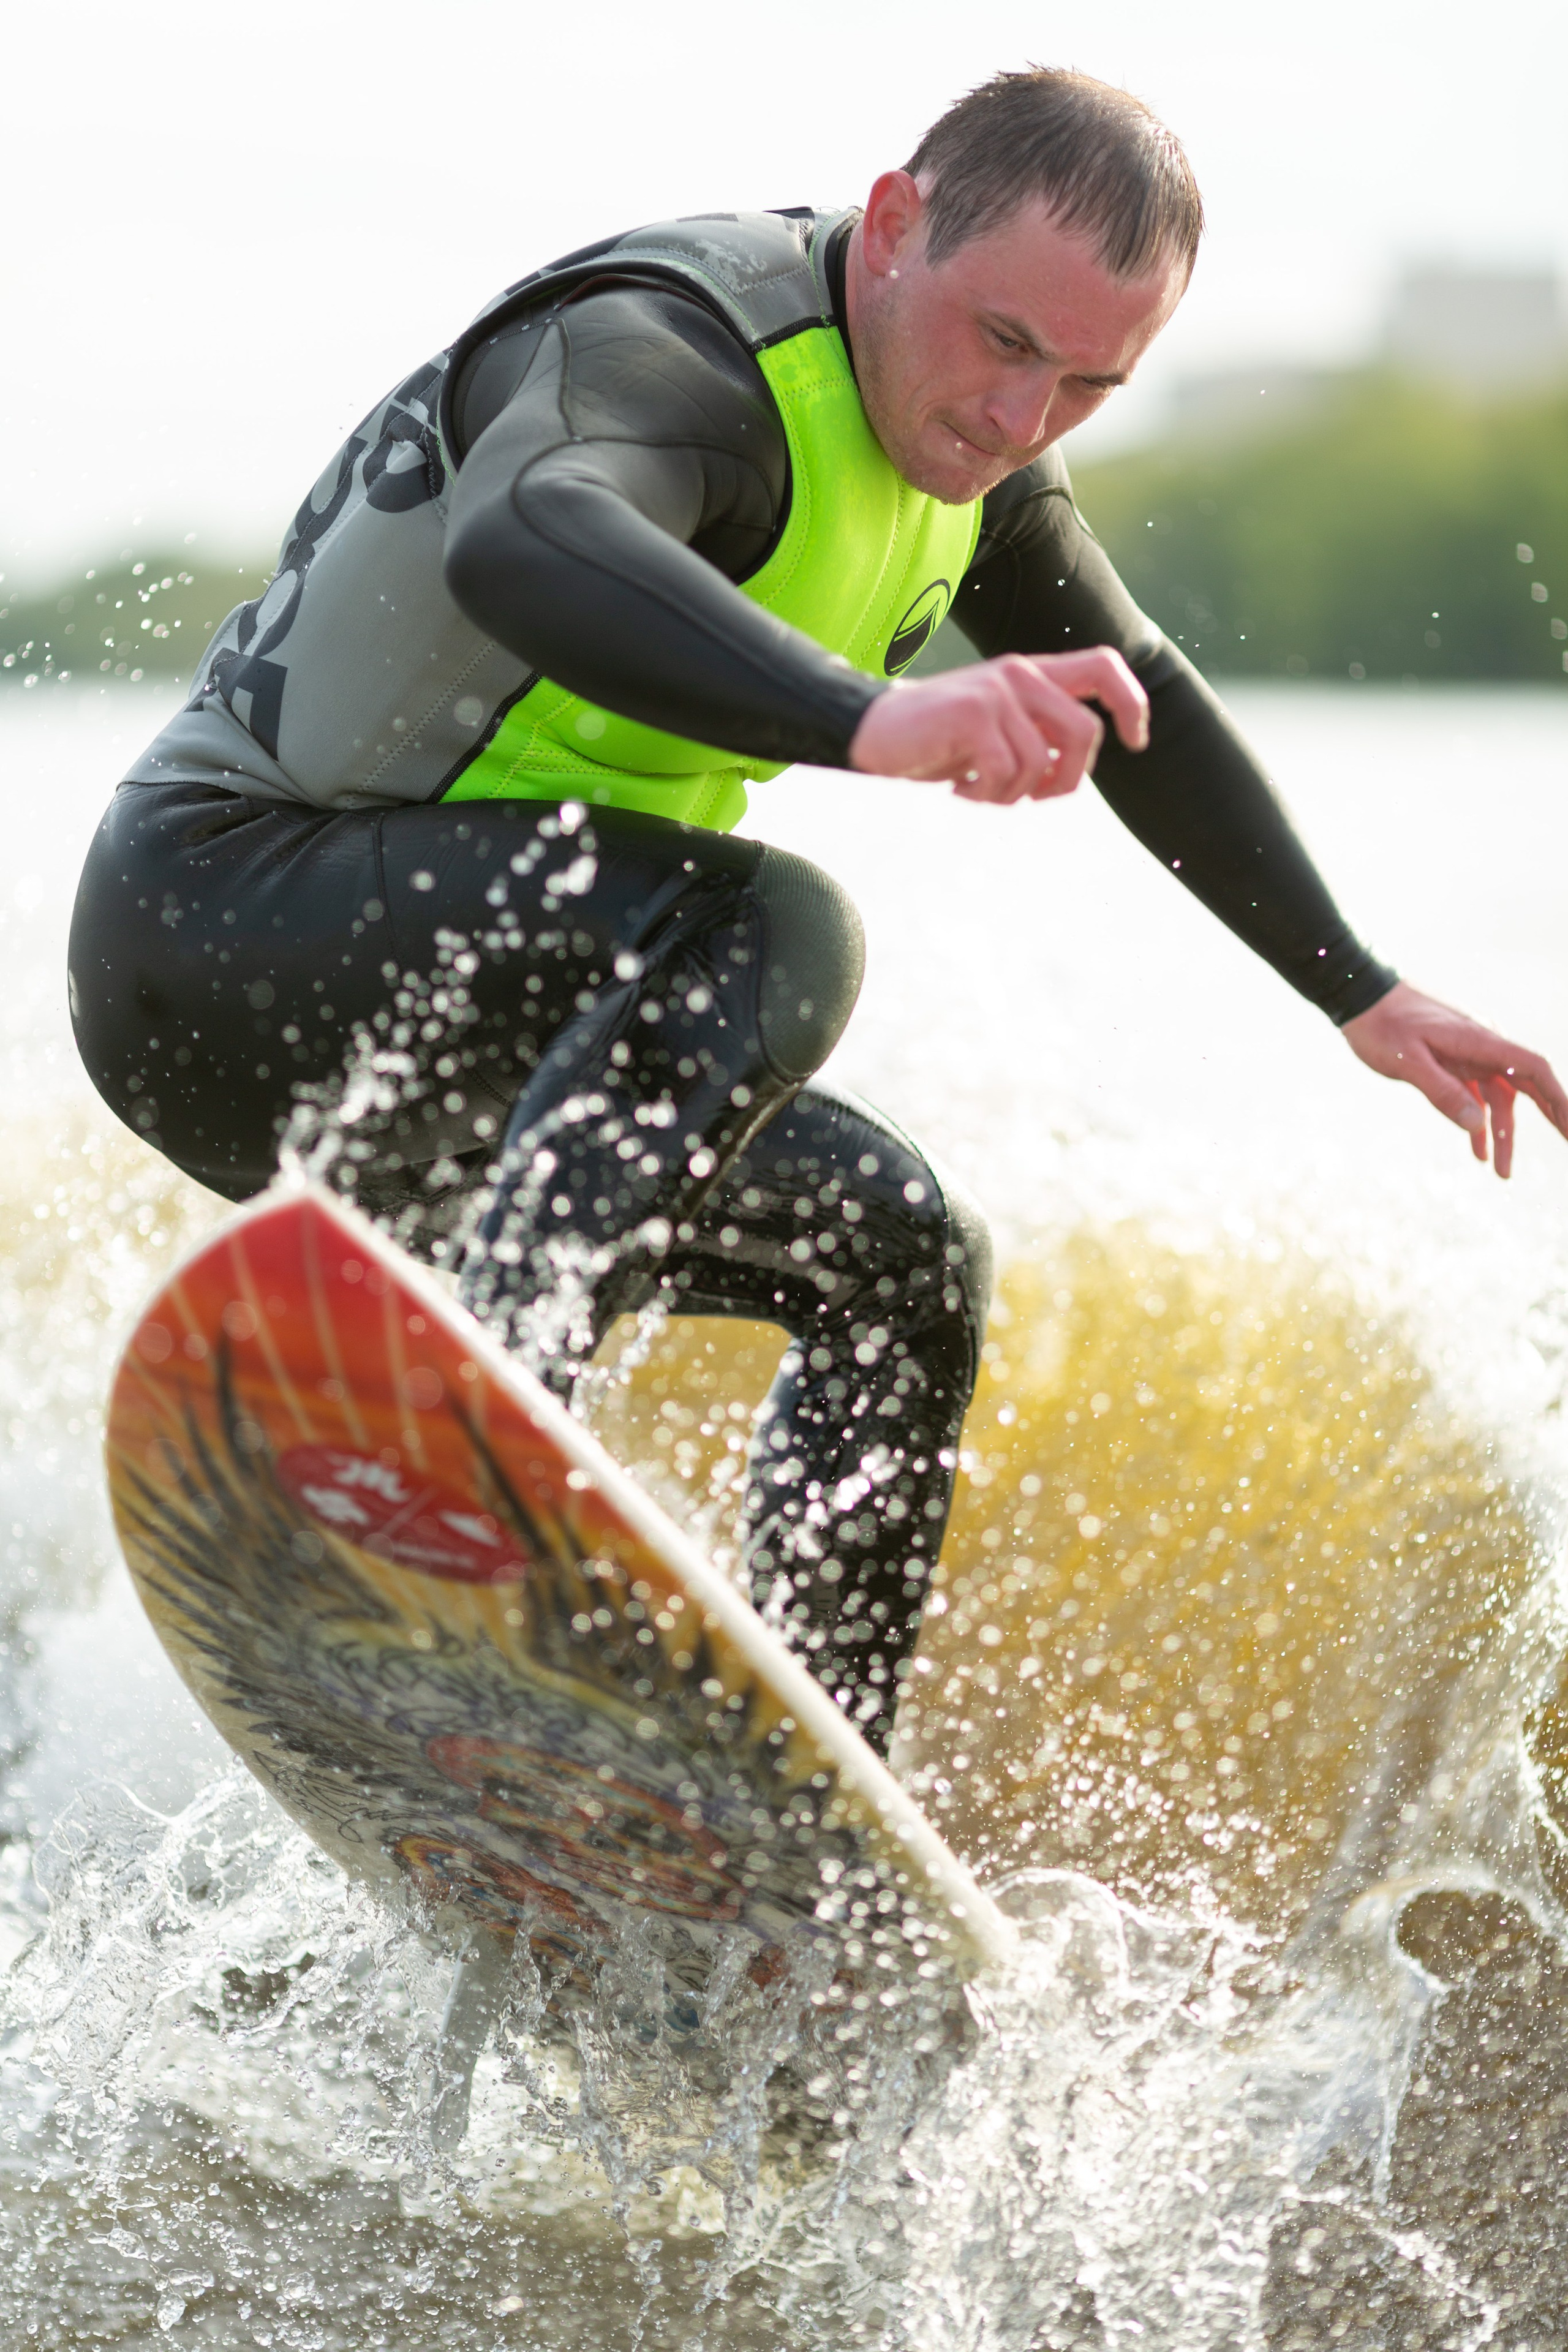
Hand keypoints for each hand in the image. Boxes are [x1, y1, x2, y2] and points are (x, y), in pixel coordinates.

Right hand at [849, 647, 1148, 802]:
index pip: (1103, 668)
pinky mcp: (972, 713)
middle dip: (1068, 778)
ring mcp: (996, 690)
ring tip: (979, 791)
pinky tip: (960, 791)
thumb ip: (1038, 735)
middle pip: (1084, 730)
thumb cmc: (937, 743)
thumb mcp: (997, 733)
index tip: (1134, 741)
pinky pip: (1005, 772)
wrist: (872, 734)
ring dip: (1013, 794)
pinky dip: (985, 796)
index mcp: (1032, 674)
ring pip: (1041, 761)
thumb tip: (1072, 769)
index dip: (1130, 703)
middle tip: (1034, 797)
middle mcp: (1020, 673)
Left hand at [1342, 980, 1567, 1177]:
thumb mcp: (1407, 1061)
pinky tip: (1478, 1153)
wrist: (1362, 999)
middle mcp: (1484, 1047)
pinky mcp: (1454, 1064)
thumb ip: (1441, 1091)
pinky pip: (1475, 1097)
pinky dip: (1477, 1124)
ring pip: (1498, 1100)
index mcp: (1480, 1041)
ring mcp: (1470, 1056)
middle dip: (1551, 1117)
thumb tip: (1476, 1123)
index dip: (1558, 1097)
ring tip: (1501, 1174)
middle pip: (1527, 1086)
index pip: (1533, 1069)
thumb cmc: (1382, 1026)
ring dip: (1501, 1135)